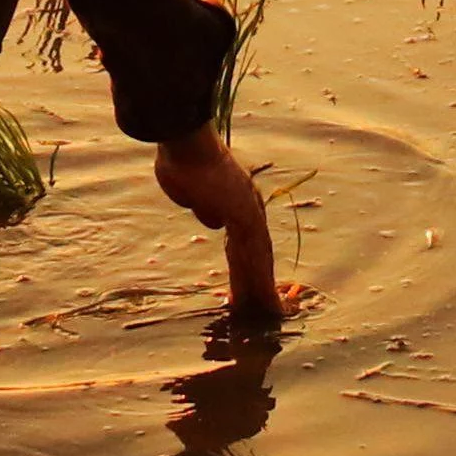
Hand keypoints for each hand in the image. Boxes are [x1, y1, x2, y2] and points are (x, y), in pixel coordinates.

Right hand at [153, 124, 290, 328]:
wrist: (185, 140)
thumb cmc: (182, 159)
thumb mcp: (189, 190)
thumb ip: (201, 205)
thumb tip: (211, 219)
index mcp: (237, 204)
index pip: (245, 244)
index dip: (248, 268)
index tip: (247, 287)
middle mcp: (249, 211)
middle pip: (257, 256)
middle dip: (261, 285)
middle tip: (270, 311)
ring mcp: (249, 214)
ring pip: (259, 261)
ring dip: (264, 289)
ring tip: (273, 314)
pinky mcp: (244, 218)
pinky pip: (253, 257)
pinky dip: (259, 280)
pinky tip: (264, 299)